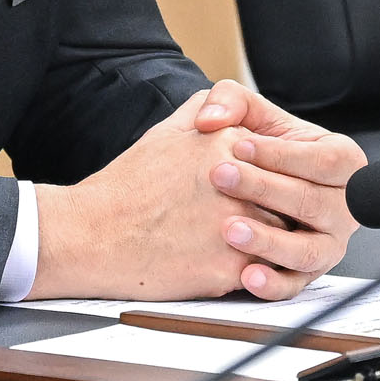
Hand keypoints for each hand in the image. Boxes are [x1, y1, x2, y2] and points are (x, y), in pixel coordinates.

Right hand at [29, 91, 275, 299]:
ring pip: (281, 237)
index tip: (258, 190)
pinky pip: (265, 271)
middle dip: (276, 211)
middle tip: (260, 218)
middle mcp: (240, 182)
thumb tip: (225, 109)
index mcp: (228, 144)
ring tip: (243, 243)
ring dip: (269, 243)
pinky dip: (254, 272)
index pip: (276, 161)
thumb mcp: (166, 132)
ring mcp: (238, 225)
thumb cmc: (128, 185)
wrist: (94, 234)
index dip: (269, 179)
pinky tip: (229, 265)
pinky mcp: (231, 266)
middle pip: (285, 198)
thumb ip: (205, 112)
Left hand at [195, 80, 366, 299]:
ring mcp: (327, 244)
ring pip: (307, 249)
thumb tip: (212, 118)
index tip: (240, 145)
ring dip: (269, 241)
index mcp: (341, 161)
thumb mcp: (249, 113)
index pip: (324, 160)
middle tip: (221, 177)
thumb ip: (231, 100)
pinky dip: (273, 284)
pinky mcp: (305, 273)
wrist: (245, 185)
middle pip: (313, 202)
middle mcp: (342, 207)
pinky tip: (246, 276)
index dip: (282, 154)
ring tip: (229, 229)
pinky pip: (295, 285)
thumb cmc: (255, 147)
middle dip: (265, 189)